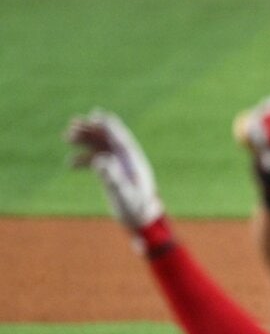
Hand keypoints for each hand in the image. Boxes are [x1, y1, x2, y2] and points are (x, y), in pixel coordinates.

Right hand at [64, 110, 163, 230]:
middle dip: (92, 130)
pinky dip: (83, 160)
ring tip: (66, 135)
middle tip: (73, 123)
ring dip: (85, 141)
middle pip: (108, 140)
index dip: (109, 126)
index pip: (120, 139)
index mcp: (134, 161)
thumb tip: (99, 161)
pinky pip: (96, 161)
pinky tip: (69, 163)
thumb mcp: (124, 193)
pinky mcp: (112, 174)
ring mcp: (119, 166)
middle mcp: (126, 161)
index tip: (96, 114)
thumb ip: (112, 177)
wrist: (140, 220)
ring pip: (100, 148)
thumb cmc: (136, 207)